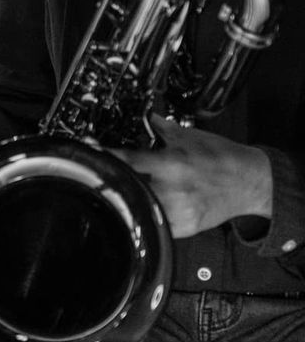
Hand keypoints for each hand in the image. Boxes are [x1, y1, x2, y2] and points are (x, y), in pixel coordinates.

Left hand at [112, 115, 273, 237]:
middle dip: (113, 181)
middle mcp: (174, 189)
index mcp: (172, 163)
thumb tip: (145, 115)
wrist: (252, 182)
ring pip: (140, 207)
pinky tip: (138, 207)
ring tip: (115, 193)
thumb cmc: (222, 157)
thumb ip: (163, 128)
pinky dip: (145, 215)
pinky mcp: (186, 226)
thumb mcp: (191, 137)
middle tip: (97, 176)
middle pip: (129, 187)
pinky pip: (156, 224)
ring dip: (127, 199)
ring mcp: (180, 210)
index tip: (89, 153)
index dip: (105, 156)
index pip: (128, 160)